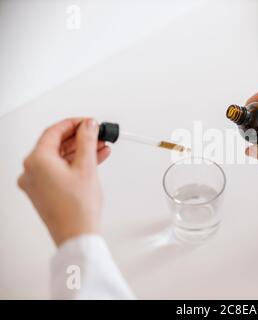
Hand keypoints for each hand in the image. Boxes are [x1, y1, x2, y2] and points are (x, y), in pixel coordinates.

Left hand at [18, 118, 110, 245]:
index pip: (54, 131)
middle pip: (56, 145)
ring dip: (81, 151)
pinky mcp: (44, 192)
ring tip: (101, 147)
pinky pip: (59, 170)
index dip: (74, 124)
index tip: (89, 122)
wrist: (77, 235)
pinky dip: (75, 164)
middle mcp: (31, 171)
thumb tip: (88, 126)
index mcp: (36, 161)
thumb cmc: (77, 208)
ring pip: (59, 158)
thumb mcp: (86, 167)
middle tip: (97, 133)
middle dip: (80, 138)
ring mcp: (36, 182)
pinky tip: (94, 160)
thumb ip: (87, 140)